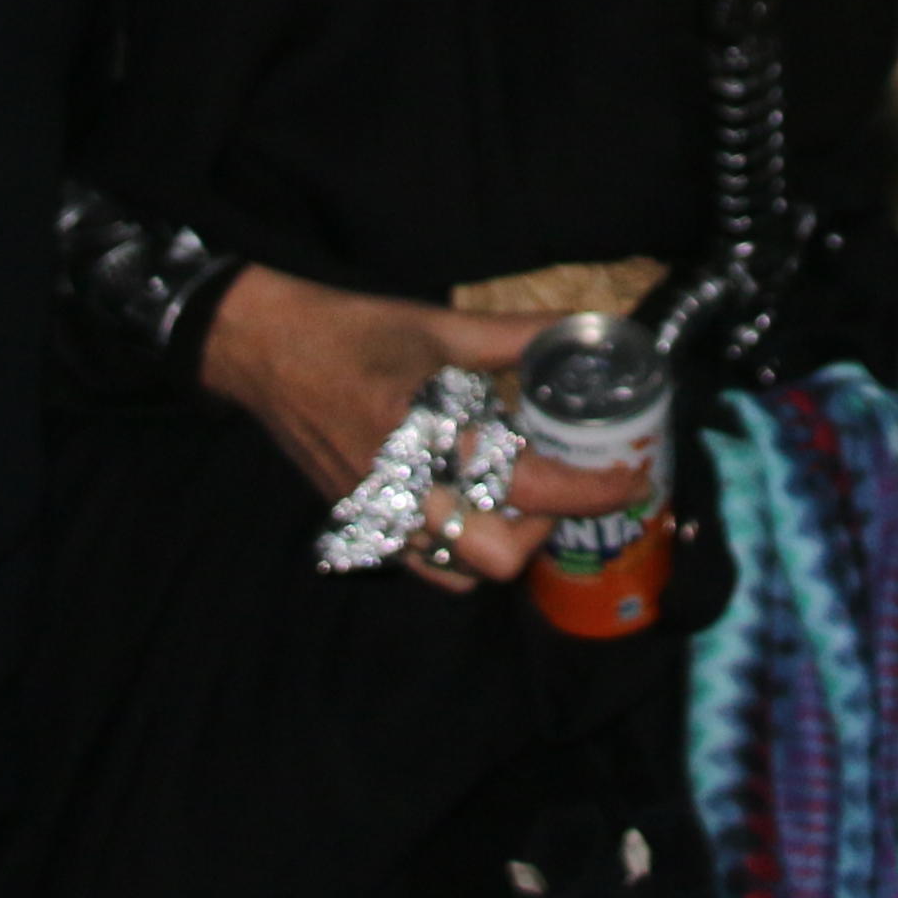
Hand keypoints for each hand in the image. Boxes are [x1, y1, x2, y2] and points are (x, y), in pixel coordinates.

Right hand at [191, 269, 649, 593]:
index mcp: (425, 428)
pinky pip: (427, 568)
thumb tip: (585, 327)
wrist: (268, 352)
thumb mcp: (440, 324)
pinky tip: (476, 508)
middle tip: (563, 488)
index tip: (629, 478)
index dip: (590, 488)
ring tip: (522, 500)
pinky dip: (464, 552)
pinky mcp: (361, 527)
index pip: (527, 482)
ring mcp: (377, 516)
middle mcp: (401, 485)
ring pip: (465, 573)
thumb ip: (517, 336)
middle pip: (499, 555)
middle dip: (545, 530)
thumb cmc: (355, 332)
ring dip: (506, 545)